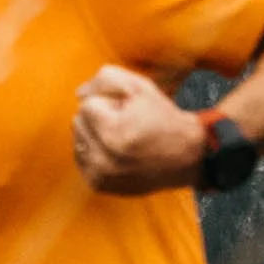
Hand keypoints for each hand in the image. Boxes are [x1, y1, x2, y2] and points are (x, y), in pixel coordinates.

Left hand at [71, 65, 203, 194]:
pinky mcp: (99, 184)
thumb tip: (79, 94)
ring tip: (122, 138)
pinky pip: (81, 157)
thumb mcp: (141, 87)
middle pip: (78, 122)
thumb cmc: (163, 118)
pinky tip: (115, 151)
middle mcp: (103, 160)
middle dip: (99, 118)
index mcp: (113, 134)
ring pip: (78, 139)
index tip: (130, 112)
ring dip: (95, 134)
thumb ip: (106, 79)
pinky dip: (95, 151)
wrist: (185, 158)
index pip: (87, 105)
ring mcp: (100, 176)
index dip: (109, 103)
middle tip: (127, 125)